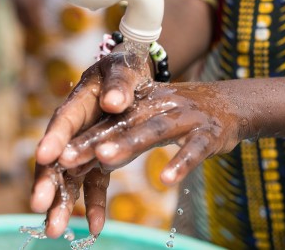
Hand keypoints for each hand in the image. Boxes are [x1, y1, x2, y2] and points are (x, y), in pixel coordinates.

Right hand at [31, 46, 150, 235]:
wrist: (133, 75)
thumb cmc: (126, 67)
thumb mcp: (125, 68)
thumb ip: (121, 84)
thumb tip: (113, 103)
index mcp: (80, 100)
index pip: (64, 120)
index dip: (54, 138)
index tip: (45, 156)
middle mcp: (75, 126)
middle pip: (56, 155)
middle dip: (47, 180)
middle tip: (39, 205)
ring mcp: (83, 145)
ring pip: (68, 176)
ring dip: (60, 202)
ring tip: (53, 231)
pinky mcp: (96, 158)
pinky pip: (92, 183)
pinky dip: (92, 204)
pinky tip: (95, 228)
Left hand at [59, 81, 242, 185]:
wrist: (230, 104)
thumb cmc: (182, 115)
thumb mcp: (151, 118)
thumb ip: (123, 137)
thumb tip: (89, 161)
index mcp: (141, 104)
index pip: (106, 122)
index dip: (81, 139)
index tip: (54, 157)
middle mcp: (159, 107)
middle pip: (122, 125)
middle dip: (93, 142)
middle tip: (66, 159)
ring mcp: (185, 118)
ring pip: (154, 131)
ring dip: (129, 143)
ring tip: (104, 158)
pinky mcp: (209, 134)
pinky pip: (194, 150)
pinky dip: (180, 163)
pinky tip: (165, 179)